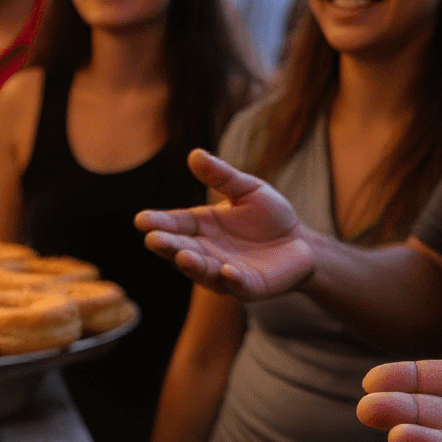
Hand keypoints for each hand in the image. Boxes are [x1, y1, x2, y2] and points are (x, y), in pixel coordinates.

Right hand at [135, 149, 318, 298]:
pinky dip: (232, 280)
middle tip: (153, 240)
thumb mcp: (247, 189)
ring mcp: (224, 272)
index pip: (176, 224)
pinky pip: (238, 286)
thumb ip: (222, 176)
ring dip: (193, 265)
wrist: (300, 243)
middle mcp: (206, 252)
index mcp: (201, 226)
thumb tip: (194, 154)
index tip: (141, 220)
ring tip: (184, 256)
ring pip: (204, 271)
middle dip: (168, 246)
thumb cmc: (269, 216)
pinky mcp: (249, 287)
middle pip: (182, 249)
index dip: (159, 222)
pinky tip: (227, 271)